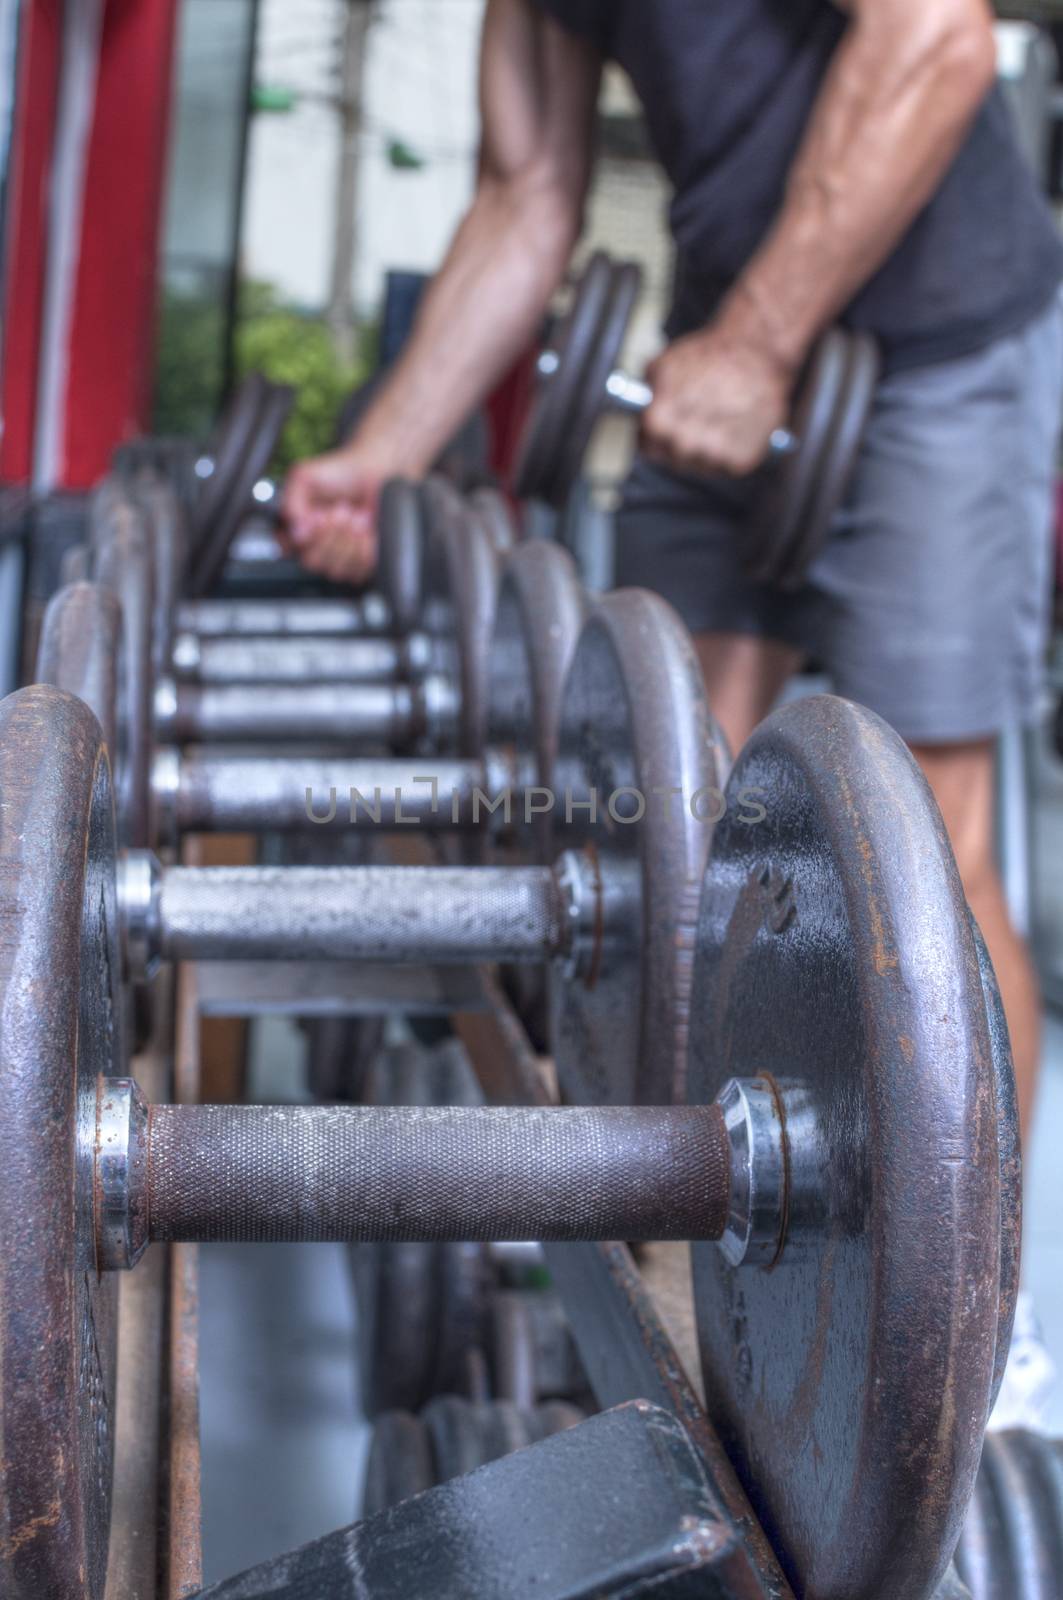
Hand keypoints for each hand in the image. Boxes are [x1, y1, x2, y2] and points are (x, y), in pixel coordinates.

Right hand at [280, 448, 392, 585]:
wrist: (375, 471)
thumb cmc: (341, 473)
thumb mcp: (305, 477)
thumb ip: (291, 502)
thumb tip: (296, 531)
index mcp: (296, 527)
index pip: (289, 549)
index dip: (307, 535)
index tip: (320, 516)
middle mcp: (314, 546)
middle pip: (313, 562)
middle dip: (331, 535)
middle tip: (342, 510)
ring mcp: (337, 557)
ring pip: (335, 570)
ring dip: (349, 541)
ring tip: (357, 515)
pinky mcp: (360, 563)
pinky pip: (358, 570)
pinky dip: (365, 548)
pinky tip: (368, 530)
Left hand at [640, 326, 793, 479]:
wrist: (757, 351)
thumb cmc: (711, 356)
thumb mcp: (664, 364)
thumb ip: (646, 393)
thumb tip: (638, 408)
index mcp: (660, 423)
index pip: (646, 447)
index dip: (652, 437)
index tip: (660, 430)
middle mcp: (685, 443)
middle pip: (673, 458)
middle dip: (679, 443)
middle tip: (693, 421)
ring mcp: (714, 455)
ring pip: (700, 465)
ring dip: (704, 449)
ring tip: (716, 420)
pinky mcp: (741, 461)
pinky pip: (726, 466)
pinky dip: (729, 450)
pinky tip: (733, 426)